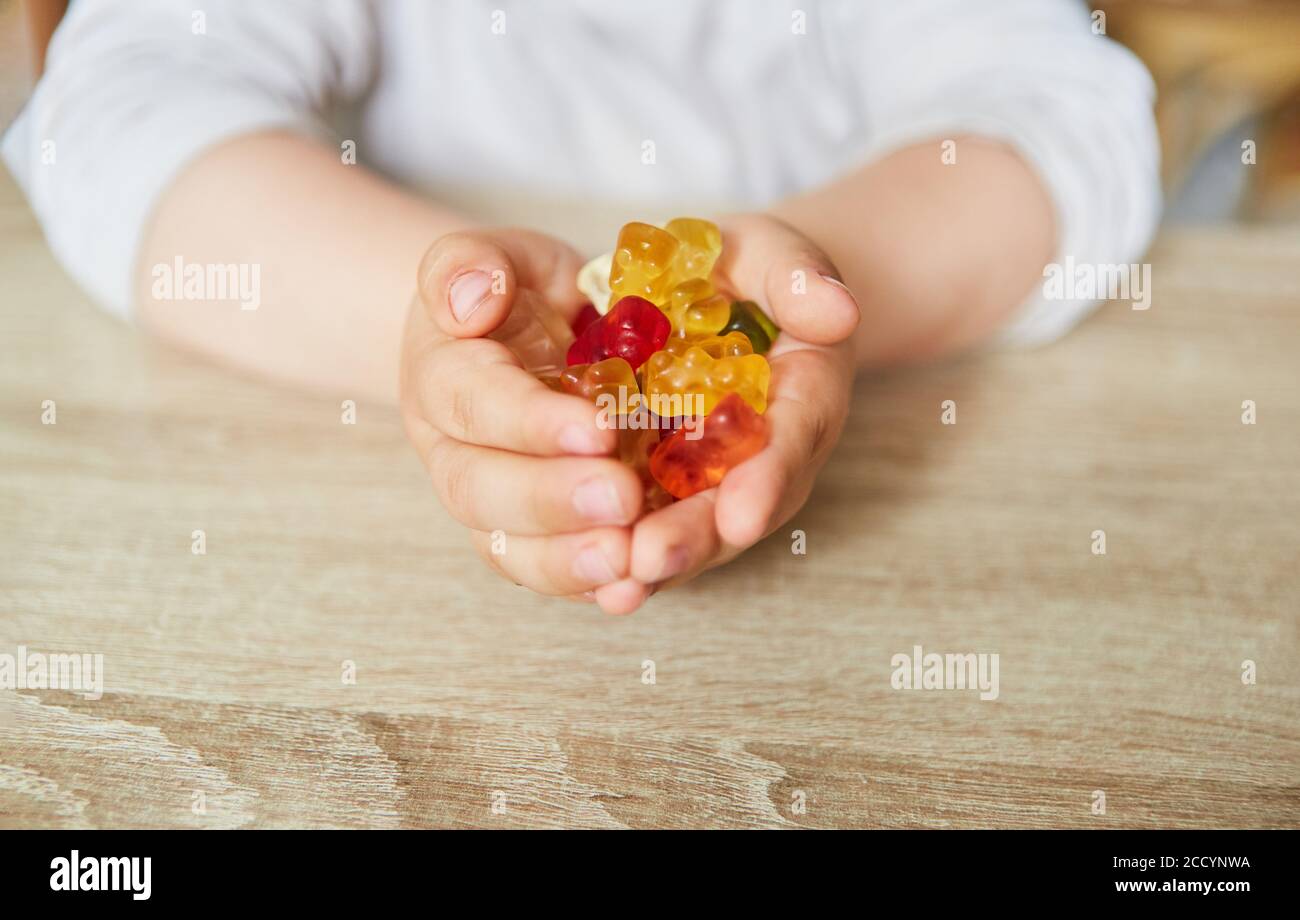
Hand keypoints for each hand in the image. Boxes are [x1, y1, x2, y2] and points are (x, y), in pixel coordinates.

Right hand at [399, 228, 650, 613]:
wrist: (520, 338)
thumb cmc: (514, 292)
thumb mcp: (496, 254)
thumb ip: (470, 263)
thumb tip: (470, 300)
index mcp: (443, 377)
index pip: (473, 403)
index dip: (529, 422)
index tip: (598, 428)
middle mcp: (454, 451)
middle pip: (481, 490)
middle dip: (551, 501)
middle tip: (621, 500)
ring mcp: (490, 501)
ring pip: (508, 546)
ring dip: (566, 561)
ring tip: (627, 565)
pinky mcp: (532, 535)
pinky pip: (547, 570)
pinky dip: (587, 586)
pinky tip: (633, 590)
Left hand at [624, 214, 860, 608]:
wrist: (730, 299)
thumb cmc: (748, 271)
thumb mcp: (773, 253)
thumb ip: (798, 275)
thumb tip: (836, 310)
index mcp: (805, 389)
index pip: (795, 435)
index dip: (769, 478)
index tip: (742, 516)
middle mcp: (771, 449)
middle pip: (742, 504)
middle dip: (699, 538)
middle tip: (652, 562)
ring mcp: (725, 477)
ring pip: (701, 530)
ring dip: (663, 562)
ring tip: (618, 585)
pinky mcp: (677, 487)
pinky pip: (662, 527)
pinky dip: (635, 559)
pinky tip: (599, 588)